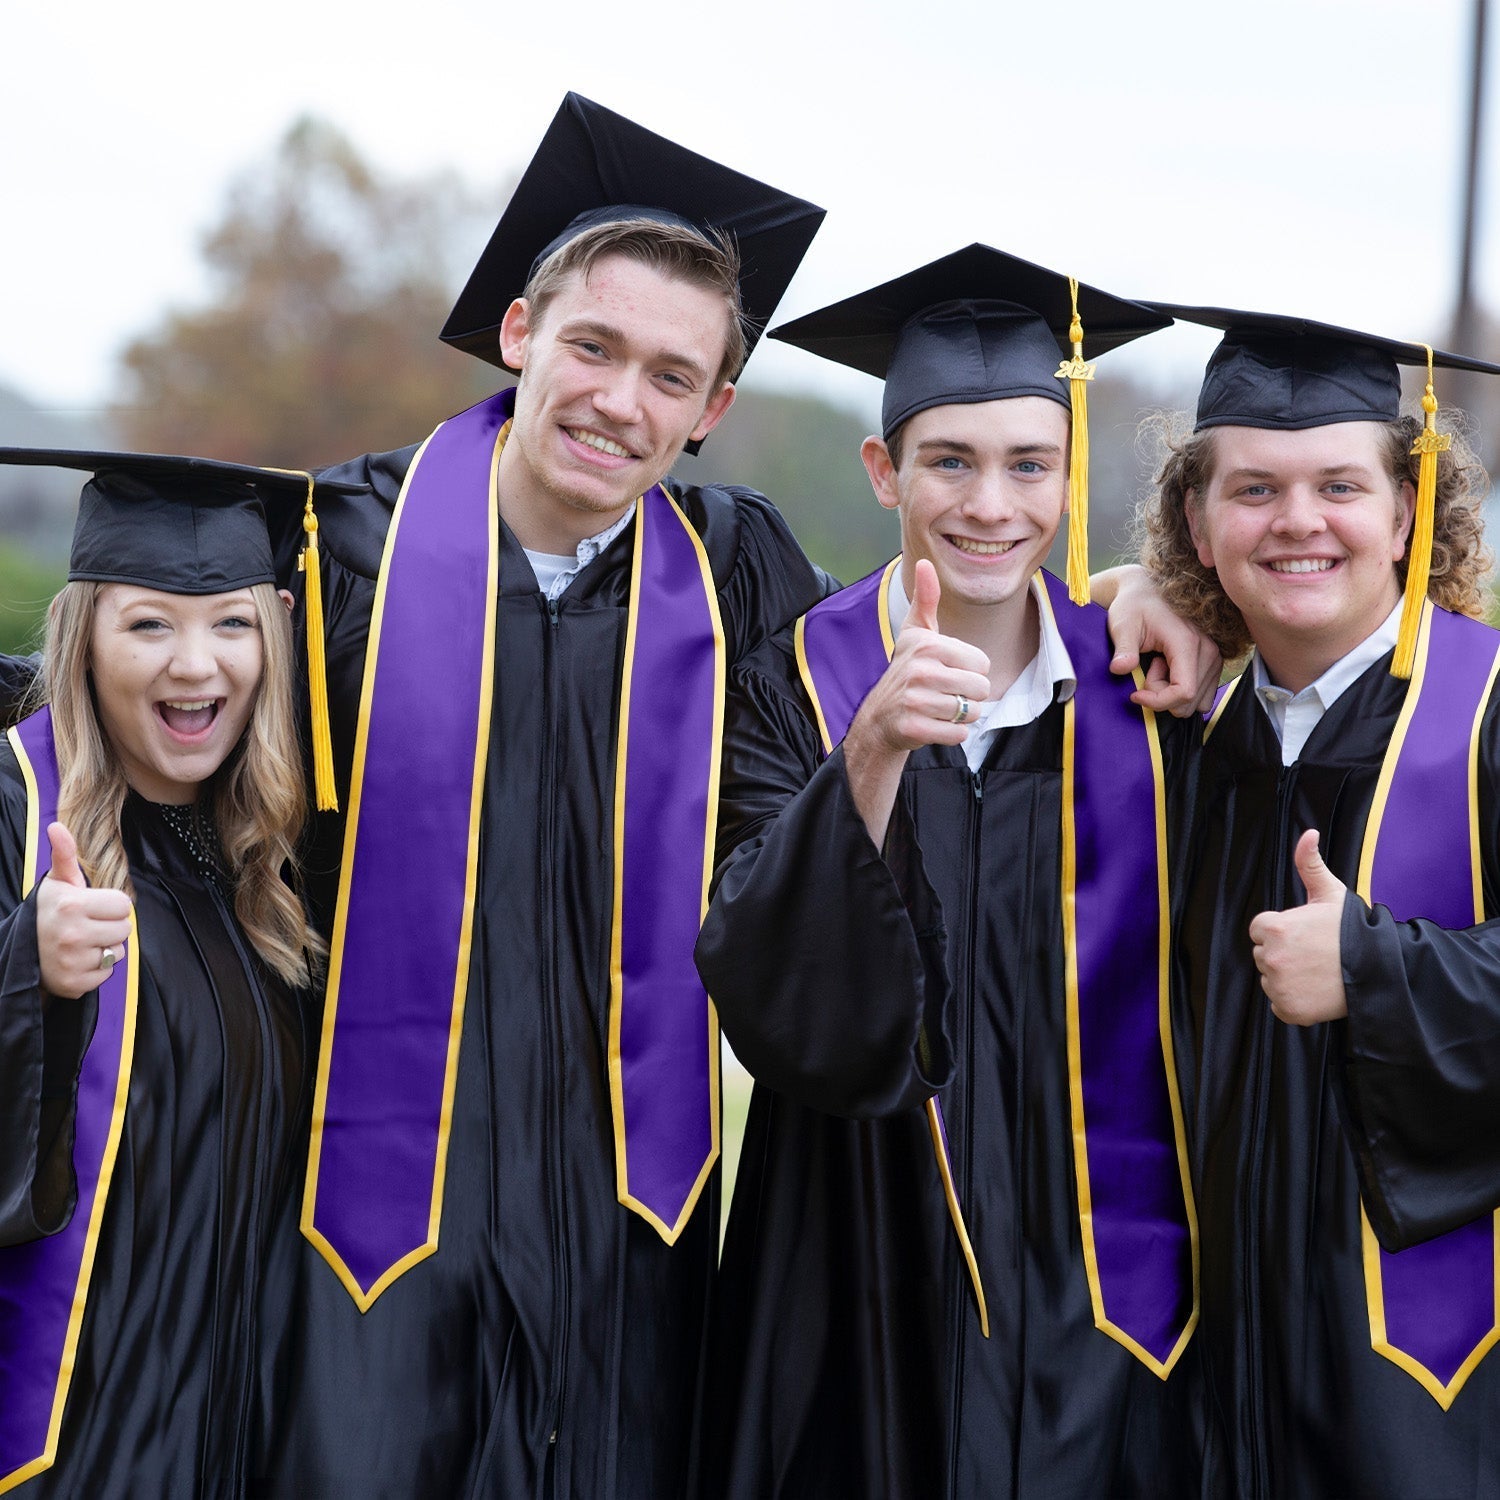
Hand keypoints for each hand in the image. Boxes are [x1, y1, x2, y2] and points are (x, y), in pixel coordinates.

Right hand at [35, 822, 132, 999]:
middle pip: (125, 928)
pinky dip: (96, 970)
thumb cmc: (48, 912)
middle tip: (86, 926)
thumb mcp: (57, 882)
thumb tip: (56, 826)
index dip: (110, 905)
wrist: (22, 953)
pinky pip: (106, 974)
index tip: (90, 907)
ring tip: (80, 943)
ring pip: (117, 952)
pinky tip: (77, 961)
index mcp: (72, 905)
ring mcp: (72, 961)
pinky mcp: (74, 984)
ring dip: (104, 948)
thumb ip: (65, 854)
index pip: (124, 905)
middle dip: (110, 926)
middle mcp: (72, 934)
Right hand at [841, 561, 990, 846]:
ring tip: (940, 709)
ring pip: (972, 712)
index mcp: (928, 646)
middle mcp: (920, 671)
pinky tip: (935, 725)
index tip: (948, 672)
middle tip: (946, 694)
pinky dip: (952, 734)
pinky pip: (958, 734)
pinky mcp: (914, 727)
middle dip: (970, 696)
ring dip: (962, 716)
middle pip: (981, 689)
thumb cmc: (907, 670)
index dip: (971, 671)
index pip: (982, 663)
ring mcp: (915, 701)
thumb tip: (925, 562)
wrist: (880, 716)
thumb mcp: (915, 633)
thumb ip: (926, 599)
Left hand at [1097, 564, 1221, 717]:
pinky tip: (1168, 669)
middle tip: (1148, 668)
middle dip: (1162, 695)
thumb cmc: (1134, 607)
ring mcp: (1214, 656)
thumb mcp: (1122, 625)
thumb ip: (1123, 649)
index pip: (1184, 692)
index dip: (1158, 701)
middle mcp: (1208, 650)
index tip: (1135, 694)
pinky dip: (1181, 690)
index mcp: (1187, 642)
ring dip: (1172, 692)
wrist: (1147, 592)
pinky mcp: (1214, 662)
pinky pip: (1202, 695)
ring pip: (1196, 701)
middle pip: (1189, 700)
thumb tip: (1119, 669)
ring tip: (1157, 665)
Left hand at [1247, 829, 1348, 1024]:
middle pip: (1264, 954)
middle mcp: (1270, 957)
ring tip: (1318, 971)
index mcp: (1273, 927)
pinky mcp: (1288, 1009)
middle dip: (1284, 953)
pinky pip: (1279, 1003)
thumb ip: (1309, 863)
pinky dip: (1294, 1000)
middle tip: (1315, 953)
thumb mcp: (1330, 893)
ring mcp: (1278, 985)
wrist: (1379, 970)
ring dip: (1288, 976)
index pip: (1261, 930)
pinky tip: (1316, 990)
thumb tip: (1308, 833)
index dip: (1283, 930)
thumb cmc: (1352, 930)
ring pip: (1271, 978)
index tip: (1306, 934)